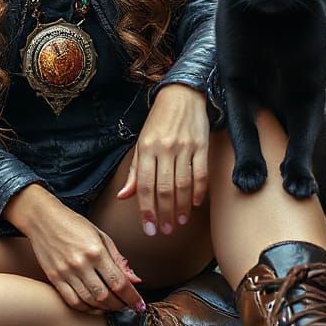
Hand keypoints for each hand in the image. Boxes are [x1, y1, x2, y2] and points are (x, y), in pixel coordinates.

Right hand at [6, 186, 144, 314]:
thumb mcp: (101, 236)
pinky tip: (94, 307)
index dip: (132, 298)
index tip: (140, 306)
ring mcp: (66, 272)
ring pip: (90, 302)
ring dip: (105, 309)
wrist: (43, 218)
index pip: (119, 282)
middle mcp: (81, 263)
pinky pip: (72, 301)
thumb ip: (118, 259)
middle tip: (127, 307)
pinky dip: (86, 309)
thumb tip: (135, 280)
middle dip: (120, 306)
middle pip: (105, 296)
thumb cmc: (74, 224)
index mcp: (96, 251)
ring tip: (113, 307)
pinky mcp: (54, 278)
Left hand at [116, 83, 208, 234]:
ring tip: (178, 222)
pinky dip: (199, 192)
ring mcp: (184, 147)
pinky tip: (195, 205)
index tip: (149, 228)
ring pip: (183, 184)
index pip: (144, 185)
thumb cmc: (158, 122)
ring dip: (181, 208)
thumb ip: (134, 172)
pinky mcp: (201, 146)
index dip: (146, 210)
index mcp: (146, 149)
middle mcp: (164, 149)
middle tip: (165, 230)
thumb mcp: (141, 144)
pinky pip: (201, 174)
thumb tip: (123, 197)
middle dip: (164, 213)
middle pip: (164, 189)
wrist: (182, 95)